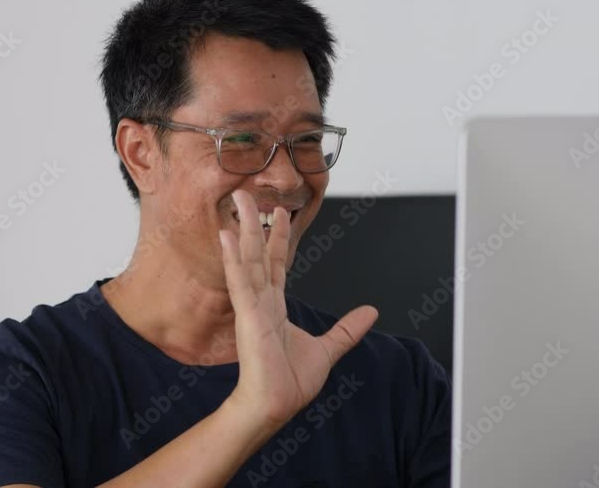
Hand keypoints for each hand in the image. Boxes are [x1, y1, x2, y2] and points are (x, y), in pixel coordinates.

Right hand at [218, 189, 378, 426]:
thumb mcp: (328, 349)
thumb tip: (370, 313)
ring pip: (247, 259)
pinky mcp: (248, 316)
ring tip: (239, 202)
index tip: (281, 214)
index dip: (278, 237)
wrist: (276, 404)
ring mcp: (252, 306)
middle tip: (249, 194)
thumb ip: (346, 329)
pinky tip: (228, 237)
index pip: (275, 264)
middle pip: (257, 253)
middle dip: (255, 223)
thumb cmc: (290, 381)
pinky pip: (240, 282)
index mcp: (275, 307)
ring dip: (243, 229)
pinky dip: (233, 258)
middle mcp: (261, 301)